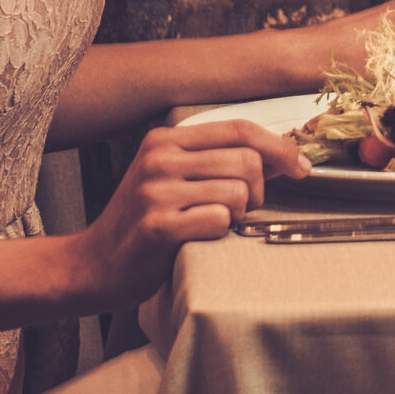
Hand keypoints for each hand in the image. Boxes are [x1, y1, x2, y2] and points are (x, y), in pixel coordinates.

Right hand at [72, 118, 309, 308]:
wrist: (94, 264)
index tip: (300, 167)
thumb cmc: (143, 222)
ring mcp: (156, 192)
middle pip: (246, 161)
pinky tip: (198, 237)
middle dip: (258, 191)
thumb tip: (281, 155)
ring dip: (238, 214)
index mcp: (166, 140)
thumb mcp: (174, 177)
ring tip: (213, 224)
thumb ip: (219, 161)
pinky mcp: (157, 226)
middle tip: (241, 209)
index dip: (279, 147)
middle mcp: (159, 159)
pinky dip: (220, 233)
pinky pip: (219, 221)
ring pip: (237, 192)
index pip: (240, 129)